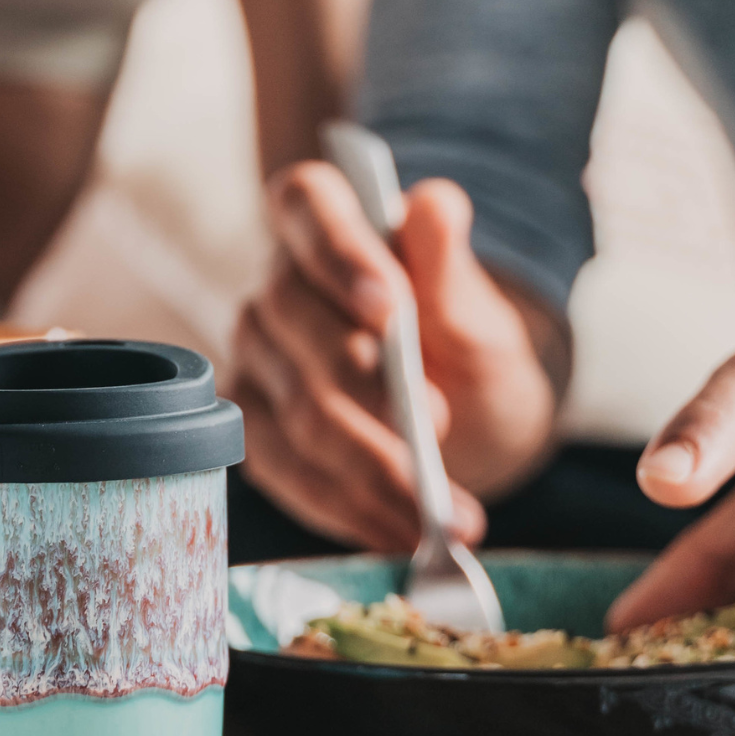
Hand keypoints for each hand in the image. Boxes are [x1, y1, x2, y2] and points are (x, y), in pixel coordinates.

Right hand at [229, 162, 565, 551]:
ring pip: (293, 409)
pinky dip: (346, 508)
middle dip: (367, 384)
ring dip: (369, 468)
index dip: (338, 254)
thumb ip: (453, 272)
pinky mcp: (253, 428)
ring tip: (439, 511)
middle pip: (293, 318)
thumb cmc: (467, 349)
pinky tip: (397, 531)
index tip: (392, 310)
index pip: (307, 206)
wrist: (467, 417)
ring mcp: (257, 358)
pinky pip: (284, 470)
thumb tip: (438, 204)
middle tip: (439, 426)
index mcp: (327, 222)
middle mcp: (277, 285)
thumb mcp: (481, 316)